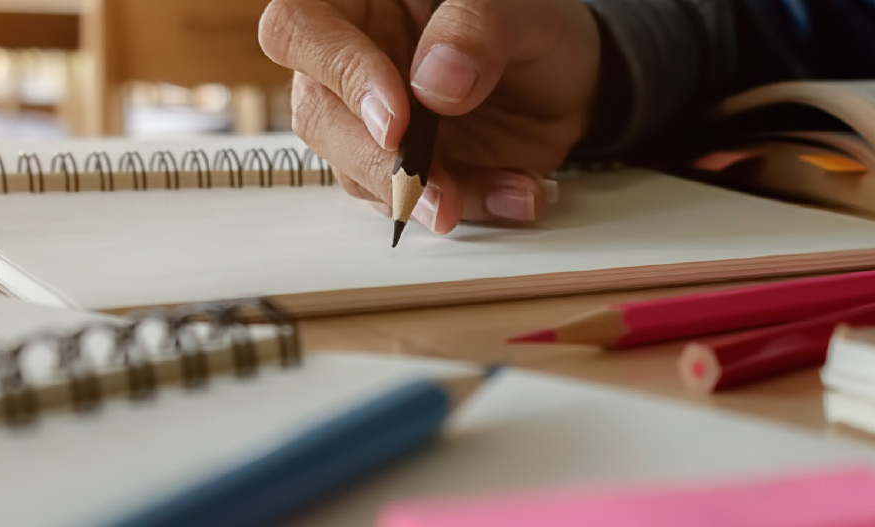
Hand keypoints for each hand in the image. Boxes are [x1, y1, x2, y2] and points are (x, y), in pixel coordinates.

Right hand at [259, 0, 600, 232]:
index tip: (397, 119)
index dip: (339, 73)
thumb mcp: (518, 7)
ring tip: (505, 187)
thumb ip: (476, 29)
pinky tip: (519, 191)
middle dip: (378, 162)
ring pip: (357, 171)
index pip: (300, 29)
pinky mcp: (404, 170)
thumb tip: (436, 83)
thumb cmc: (531, 22)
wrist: (573, 74)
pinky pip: (416, 201)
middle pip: (319, 114)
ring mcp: (372, 122)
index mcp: (357, 4)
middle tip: (435, 186)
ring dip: (425, 195)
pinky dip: (473, 205)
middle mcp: (351, 62)